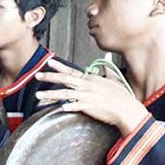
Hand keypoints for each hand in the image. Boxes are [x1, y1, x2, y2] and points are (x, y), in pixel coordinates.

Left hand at [34, 59, 148, 134]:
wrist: (128, 109)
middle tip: (37, 75)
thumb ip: (108, 67)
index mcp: (91, 79)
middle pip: (64, 79)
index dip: (59, 66)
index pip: (72, 71)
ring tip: (38, 96)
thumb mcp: (115, 78)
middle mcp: (87, 86)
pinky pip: (76, 106)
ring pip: (65, 93)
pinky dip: (67, 106)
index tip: (48, 62)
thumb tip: (108, 55)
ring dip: (50, 94)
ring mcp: (88, 96)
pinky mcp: (90, 107)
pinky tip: (59, 107)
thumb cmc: (122, 96)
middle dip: (49, 77)